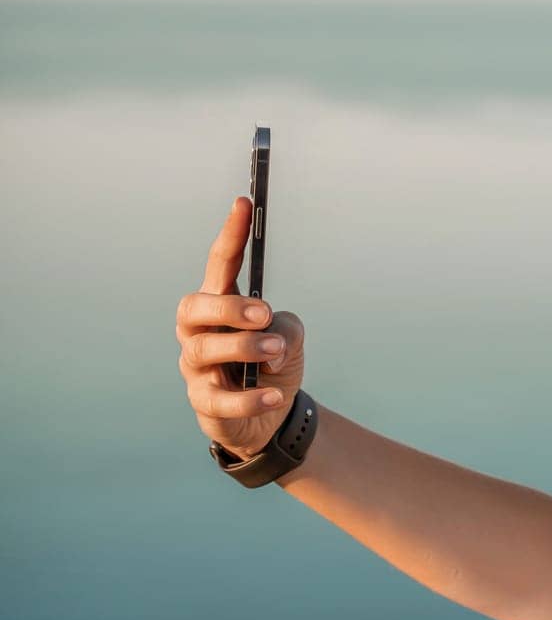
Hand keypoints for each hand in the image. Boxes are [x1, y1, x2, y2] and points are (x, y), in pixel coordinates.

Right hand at [176, 196, 306, 457]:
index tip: (245, 202)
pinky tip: (275, 393)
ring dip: (244, 348)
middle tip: (263, 312)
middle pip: (194, 307)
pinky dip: (251, 397)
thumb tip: (272, 336)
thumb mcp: (289, 337)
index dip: (231, 234)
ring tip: (275, 351)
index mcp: (220, 305)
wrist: (272, 416)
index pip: (221, 264)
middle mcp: (199, 332)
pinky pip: (220, 400)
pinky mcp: (204, 403)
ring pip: (203, 351)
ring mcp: (196, 368)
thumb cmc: (273, 364)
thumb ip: (284, 327)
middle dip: (227, 306)